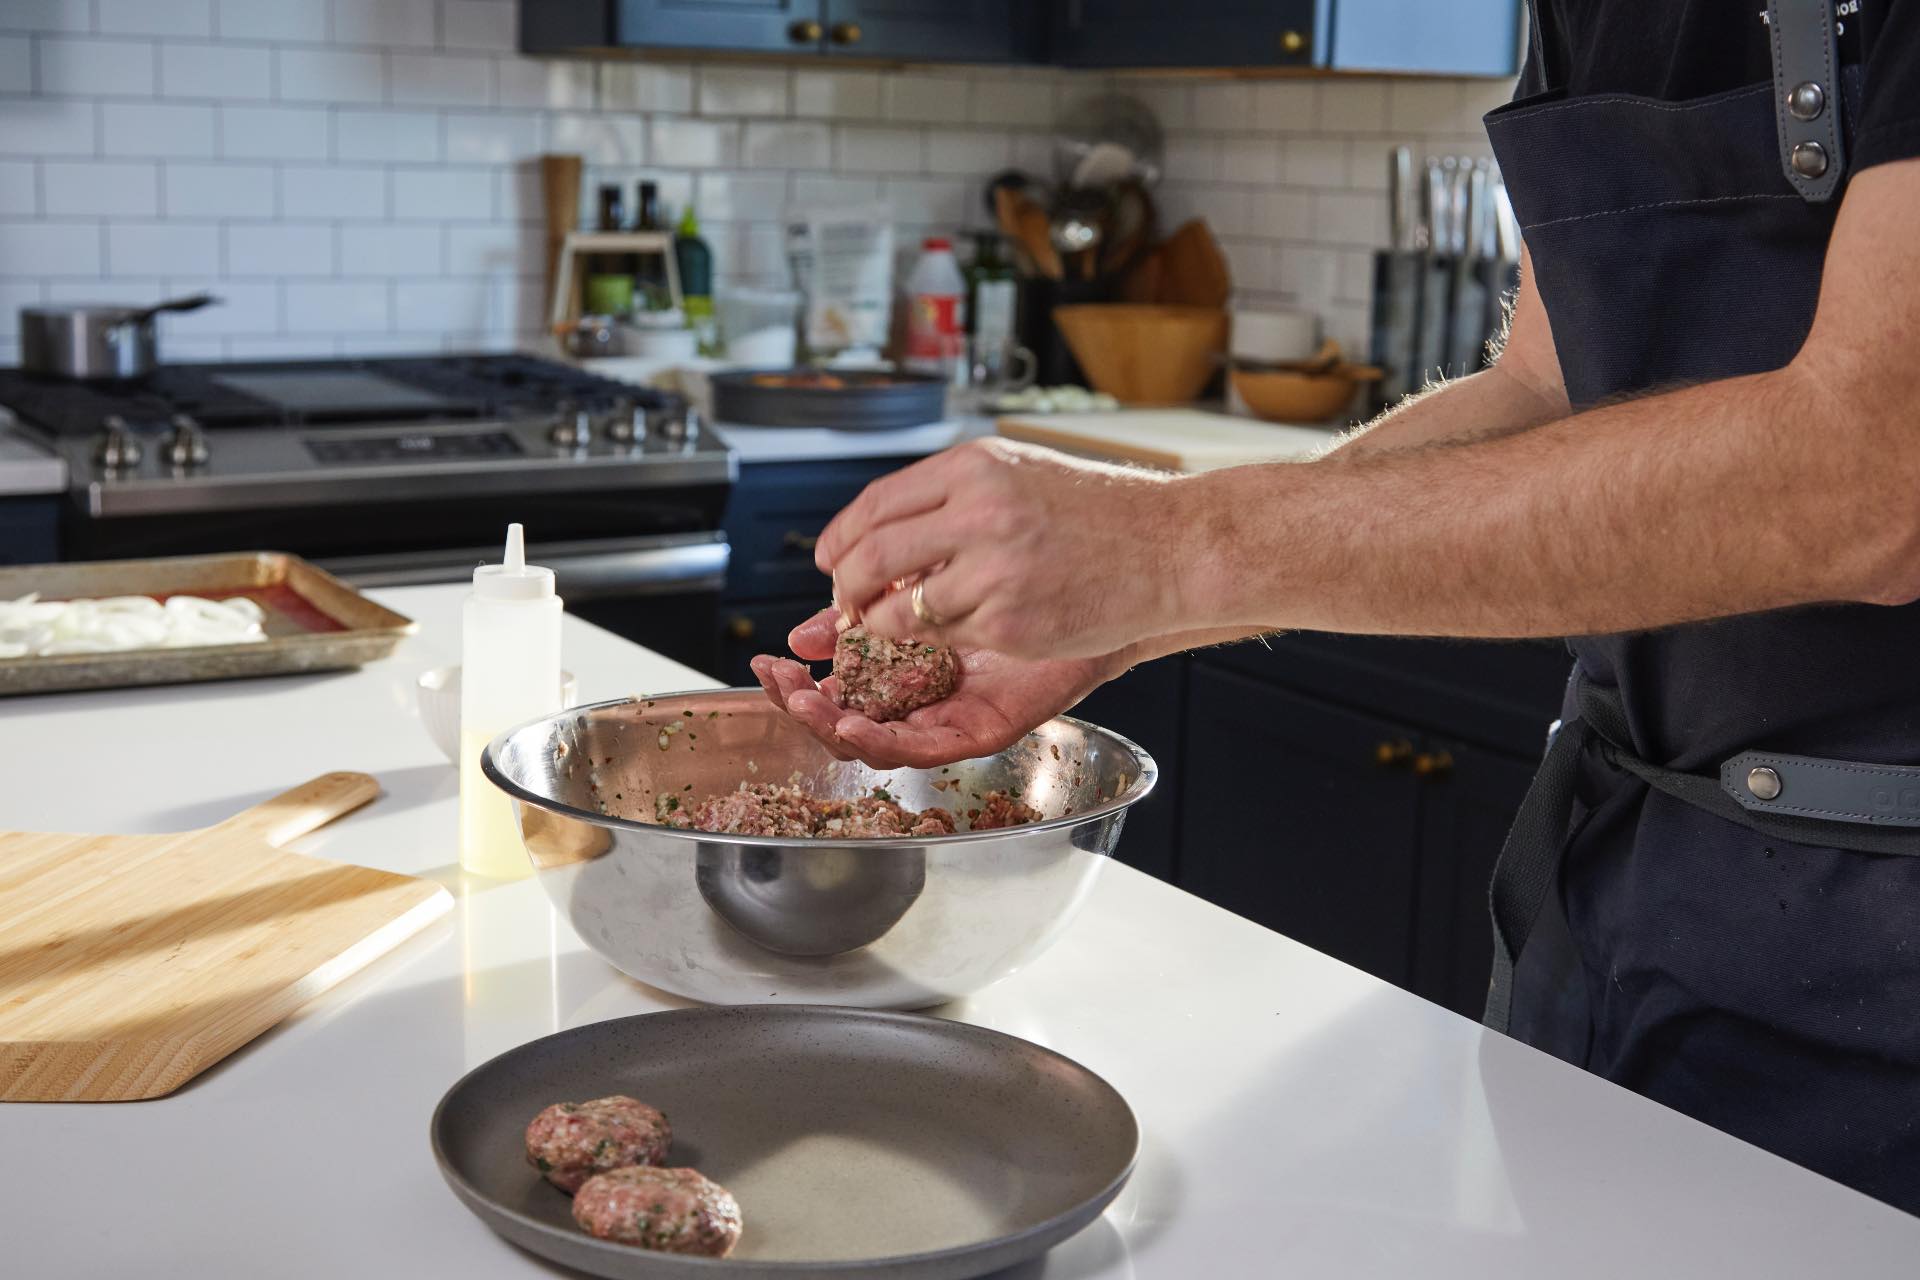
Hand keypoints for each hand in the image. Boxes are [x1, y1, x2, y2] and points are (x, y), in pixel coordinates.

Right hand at [749, 608, 1123, 768]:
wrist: (1112, 576)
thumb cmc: (1032, 570)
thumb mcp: (933, 576)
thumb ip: (874, 597)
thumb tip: (806, 628)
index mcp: (905, 662)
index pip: (837, 683)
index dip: (798, 681)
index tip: (772, 661)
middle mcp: (924, 695)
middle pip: (847, 719)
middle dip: (802, 707)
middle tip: (779, 686)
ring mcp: (952, 715)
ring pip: (878, 741)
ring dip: (834, 728)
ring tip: (806, 706)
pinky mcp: (984, 729)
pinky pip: (925, 746)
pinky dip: (885, 740)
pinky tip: (856, 724)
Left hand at [815, 438, 1191, 660]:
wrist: (1172, 547)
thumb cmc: (1101, 512)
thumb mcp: (1019, 472)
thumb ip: (952, 496)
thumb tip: (880, 532)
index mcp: (974, 466)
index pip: (876, 504)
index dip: (841, 538)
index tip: (829, 560)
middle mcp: (979, 511)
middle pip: (872, 555)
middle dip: (846, 589)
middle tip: (845, 604)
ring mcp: (994, 569)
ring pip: (899, 608)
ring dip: (884, 622)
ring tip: (893, 623)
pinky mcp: (1010, 620)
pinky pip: (945, 638)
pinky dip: (937, 640)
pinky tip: (954, 632)